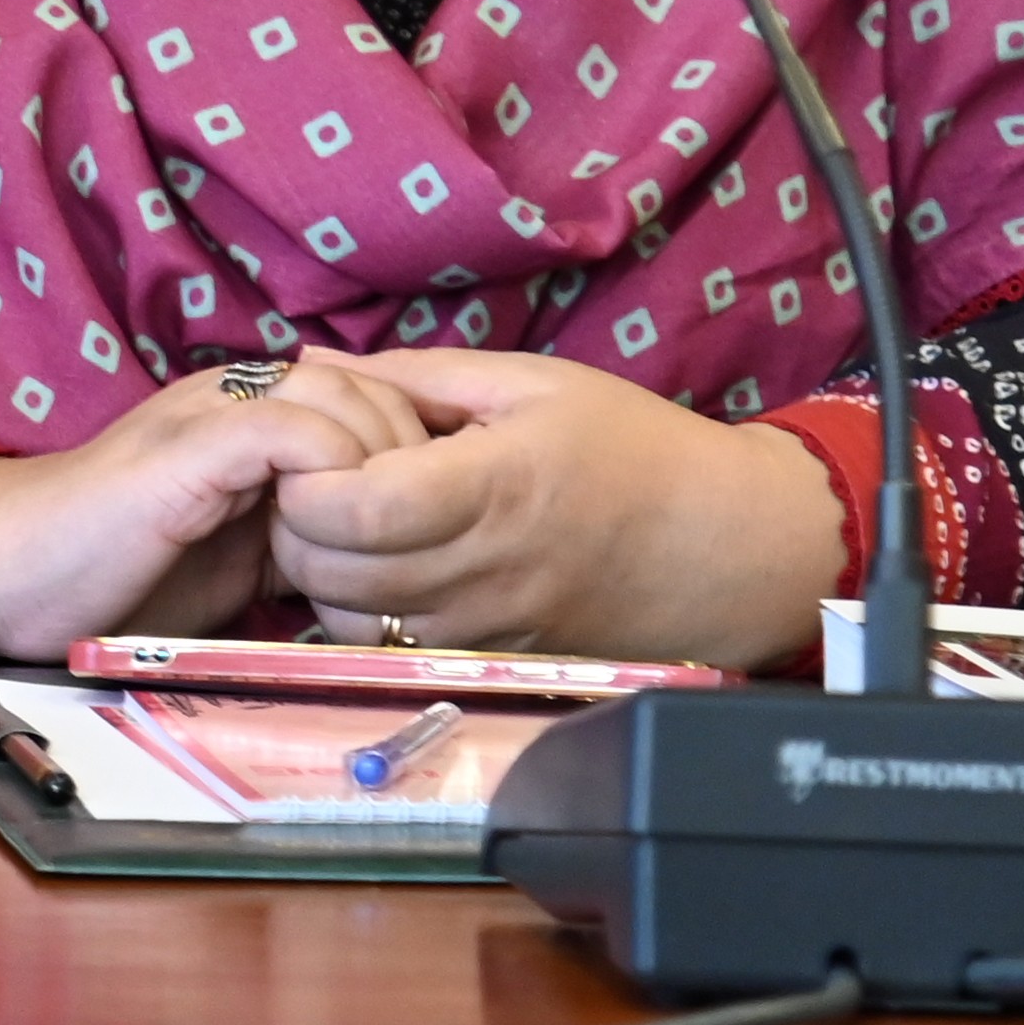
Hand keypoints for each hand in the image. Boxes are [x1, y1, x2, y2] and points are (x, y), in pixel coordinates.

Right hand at [0, 355, 423, 659]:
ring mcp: (208, 415)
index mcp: (243, 418)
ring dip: (378, 467)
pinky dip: (330, 475)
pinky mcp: (189, 449)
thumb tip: (383, 577)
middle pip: (371, 386)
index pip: (368, 398)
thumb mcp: (230, 561)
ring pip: (341, 395)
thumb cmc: (102, 578)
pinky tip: (326, 538)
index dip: (409, 457)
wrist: (4, 573)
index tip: (422, 531)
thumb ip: (294, 543)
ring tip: (375, 545)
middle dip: (410, 461)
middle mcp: (231, 398)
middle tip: (411, 543)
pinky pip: (291, 431)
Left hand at [261, 347, 848, 669]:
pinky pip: (392, 647)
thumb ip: (414, 376)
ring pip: (349, 620)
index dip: (305, 482)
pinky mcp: (492, 657)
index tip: (314, 447)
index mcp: (490, 489)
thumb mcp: (529, 382)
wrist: (727, 542)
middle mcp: (481, 571)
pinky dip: (363, 611)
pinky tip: (385, 565)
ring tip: (349, 522)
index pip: (351, 510)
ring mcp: (486, 627)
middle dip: (296, 525)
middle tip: (317, 480)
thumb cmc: (631, 446)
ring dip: (323, 573)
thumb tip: (312, 367)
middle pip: (331, 572)